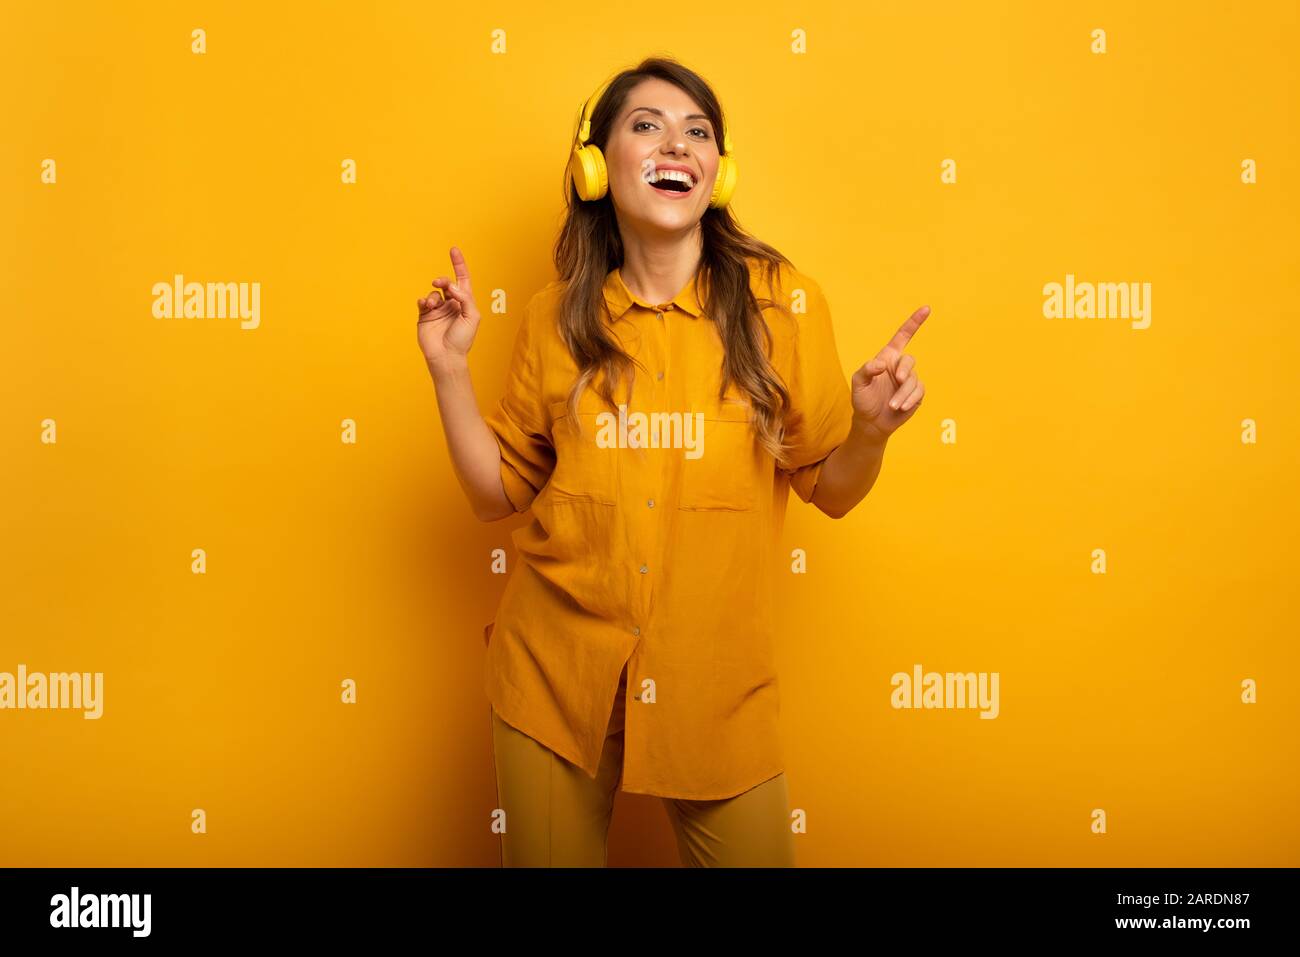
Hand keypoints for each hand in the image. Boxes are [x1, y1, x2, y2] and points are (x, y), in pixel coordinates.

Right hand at [417, 246, 481, 367]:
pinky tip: (425, 305)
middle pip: (446, 283)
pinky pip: (422, 301)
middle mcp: (451, 304)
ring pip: (433, 292)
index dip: (459, 264)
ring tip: (432, 305)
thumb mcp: (472, 317)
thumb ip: (465, 298)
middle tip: (439, 282)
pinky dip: (423, 300)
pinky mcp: (425, 315)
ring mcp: (437, 309)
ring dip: (433, 296)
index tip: (454, 250)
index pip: (462, 279)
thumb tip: (451, 286)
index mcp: (464, 303)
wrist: (446, 356)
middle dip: (442, 279)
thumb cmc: (462, 339)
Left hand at [849, 305, 929, 440]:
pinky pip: (919, 392)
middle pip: (910, 360)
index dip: (914, 322)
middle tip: (898, 380)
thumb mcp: (858, 383)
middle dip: (904, 370)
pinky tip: (901, 407)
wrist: (871, 422)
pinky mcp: (916, 394)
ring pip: (913, 380)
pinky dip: (910, 399)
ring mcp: (909, 380)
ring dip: (903, 393)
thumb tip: (881, 363)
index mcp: (888, 358)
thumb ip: (866, 370)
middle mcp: (900, 366)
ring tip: (892, 405)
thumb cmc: (863, 399)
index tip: (926, 309)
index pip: (903, 336)